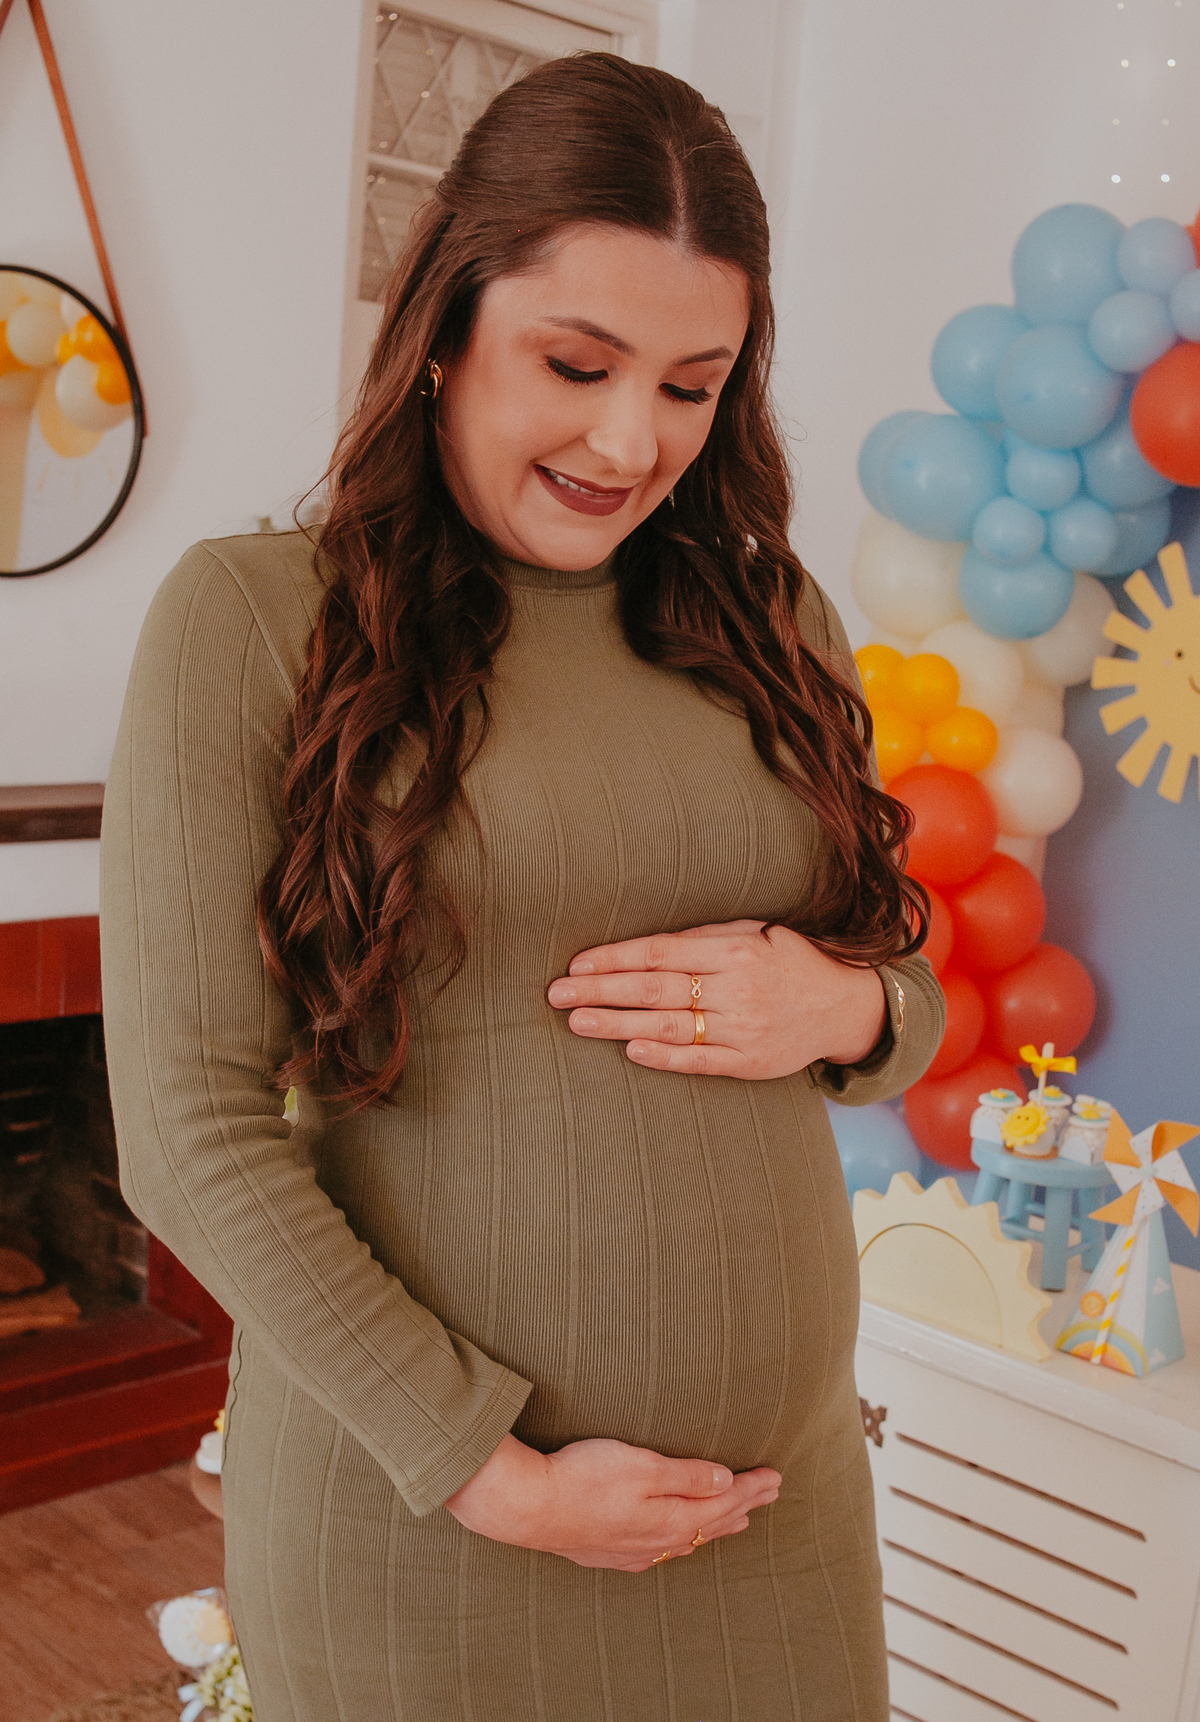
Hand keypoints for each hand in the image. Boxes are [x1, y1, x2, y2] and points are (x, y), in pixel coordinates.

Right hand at [445, 1433, 780, 1571]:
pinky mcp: (609, 1550)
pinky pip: (661, 1548)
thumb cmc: (584, 1478)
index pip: (724, 1500)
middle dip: (743, 1503)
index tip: (776, 1476)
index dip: (751, 1487)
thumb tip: (726, 1480)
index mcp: (671, 1518)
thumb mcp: (642, 1466)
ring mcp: (632, 1549)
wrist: (528, 1507)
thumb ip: (686, 1475)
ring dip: (716, 1523)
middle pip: (711, 1521)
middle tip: (769, 1493)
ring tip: (737, 1517)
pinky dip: (683, 1537)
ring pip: (687, 1537)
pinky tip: (677, 1541)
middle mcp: (657, 1540)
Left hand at [546, 920, 886, 1077]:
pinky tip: (628, 1050)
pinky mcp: (750, 1062)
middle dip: (601, 991)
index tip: (577, 964)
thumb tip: (644, 945)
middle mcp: (737, 988)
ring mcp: (743, 1028)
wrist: (845, 1006)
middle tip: (556, 994)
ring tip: (577, 1022)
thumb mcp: (754, 932)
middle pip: (654, 989)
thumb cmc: (790, 961)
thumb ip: (704, 938)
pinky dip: (663, 1057)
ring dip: (616, 1024)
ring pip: (668, 1026)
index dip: (614, 958)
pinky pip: (699, 1060)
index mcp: (734, 949)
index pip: (659, 952)